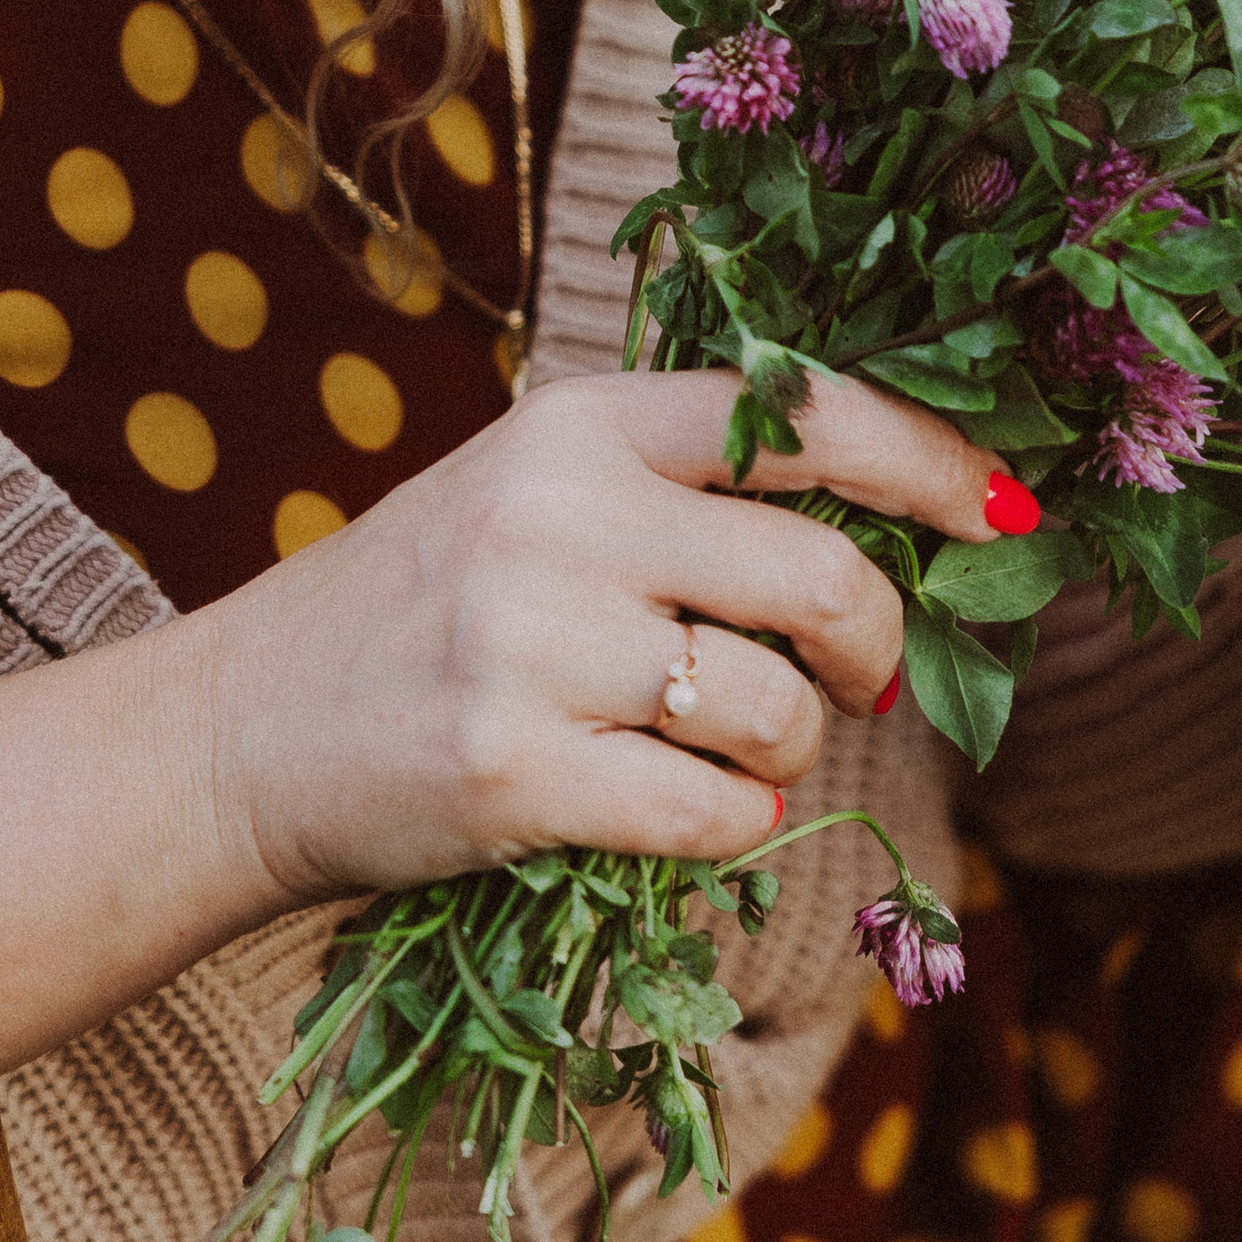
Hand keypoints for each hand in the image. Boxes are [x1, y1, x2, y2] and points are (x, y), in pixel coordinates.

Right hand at [208, 367, 1001, 904]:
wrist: (240, 731)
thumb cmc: (425, 609)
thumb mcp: (539, 494)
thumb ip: (687, 491)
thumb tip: (905, 523)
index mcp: (582, 421)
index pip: (803, 414)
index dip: (929, 462)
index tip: (1001, 512)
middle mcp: (561, 516)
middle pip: (823, 580)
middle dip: (877, 647)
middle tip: (861, 683)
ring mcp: (532, 646)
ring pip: (778, 708)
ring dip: (791, 750)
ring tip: (729, 752)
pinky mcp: (512, 774)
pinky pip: (715, 815)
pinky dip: (736, 828)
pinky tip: (684, 813)